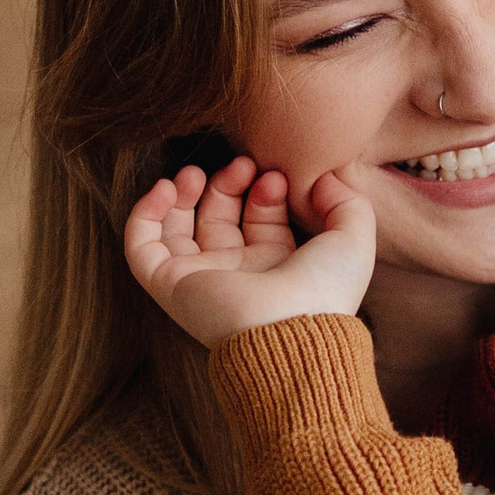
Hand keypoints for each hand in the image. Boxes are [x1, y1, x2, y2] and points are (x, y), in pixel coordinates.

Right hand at [122, 154, 375, 349]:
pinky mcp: (170, 284)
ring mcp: (201, 278)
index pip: (260, 218)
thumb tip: (324, 179)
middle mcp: (238, 272)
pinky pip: (142, 247)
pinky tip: (165, 188)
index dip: (265, 190)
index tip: (275, 175)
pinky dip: (145, 214)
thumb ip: (346, 202)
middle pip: (219, 217)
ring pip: (178, 230)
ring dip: (184, 194)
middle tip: (242, 164)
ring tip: (195, 173)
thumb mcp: (353, 238)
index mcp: (278, 265)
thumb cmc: (325, 289)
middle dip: (227, 184)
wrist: (289, 331)